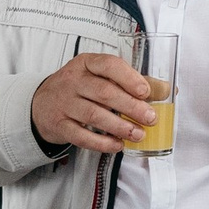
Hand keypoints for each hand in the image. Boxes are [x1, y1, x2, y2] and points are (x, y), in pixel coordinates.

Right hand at [30, 53, 155, 153]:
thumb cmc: (79, 88)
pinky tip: (117, 145)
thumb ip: (133, 82)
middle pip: (104, 92)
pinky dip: (102, 143)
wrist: (41, 105)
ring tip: (138, 134)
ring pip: (94, 115)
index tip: (145, 91)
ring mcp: (64, 103)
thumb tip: (167, 90)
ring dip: (119, 127)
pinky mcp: (59, 125)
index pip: (108, 65)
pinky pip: (81, 136)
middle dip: (130, 106)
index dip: (128, 78)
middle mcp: (72, 80)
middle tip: (150, 118)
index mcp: (86, 63)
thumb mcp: (100, 77)